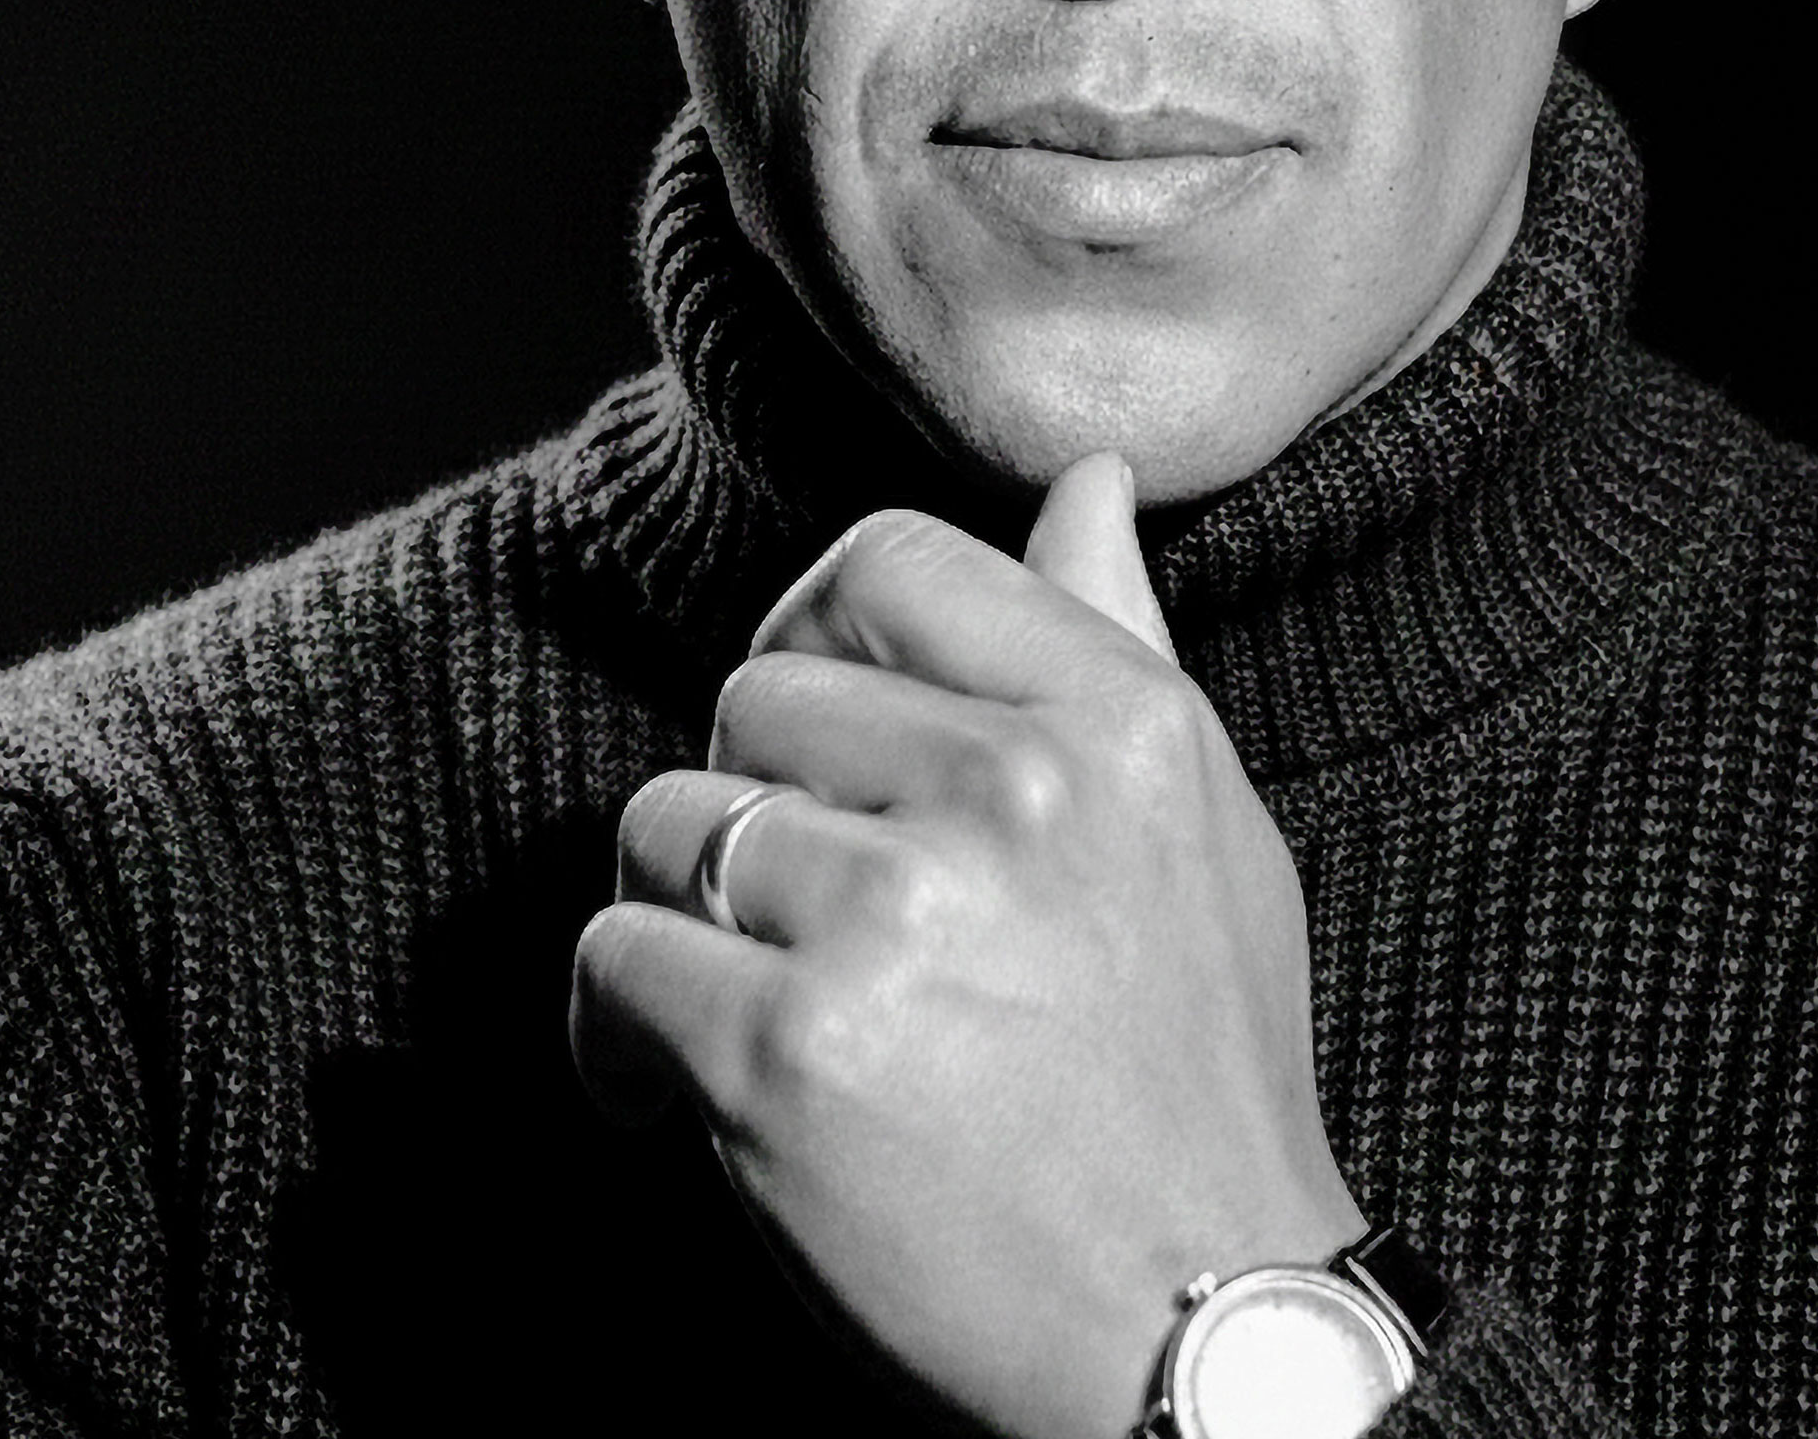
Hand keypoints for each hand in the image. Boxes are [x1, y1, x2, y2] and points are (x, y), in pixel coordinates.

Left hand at [572, 453, 1362, 1438]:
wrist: (1199, 1337)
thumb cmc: (1198, 1079)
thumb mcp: (1203, 828)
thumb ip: (1117, 642)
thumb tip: (1086, 481)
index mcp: (1118, 719)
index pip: (889, 564)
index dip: (814, 636)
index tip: (813, 735)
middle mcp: (1011, 789)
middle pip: (755, 699)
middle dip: (752, 807)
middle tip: (801, 925)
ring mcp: (895, 917)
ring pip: (669, 826)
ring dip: (681, 926)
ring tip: (749, 1015)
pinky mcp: (787, 1052)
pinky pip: (614, 961)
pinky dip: (615, 1042)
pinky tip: (672, 1105)